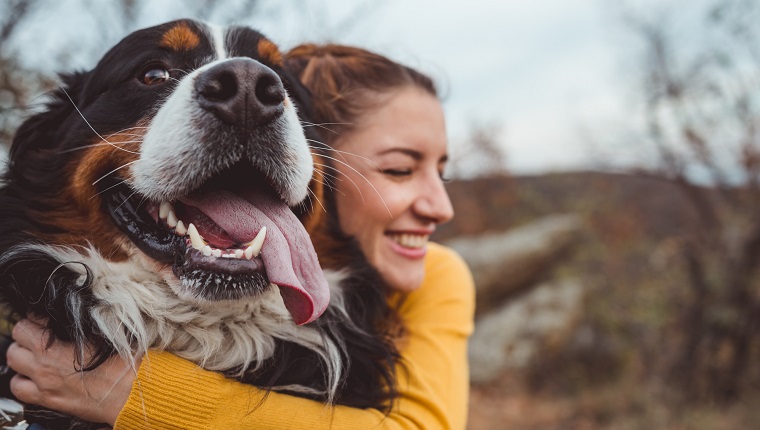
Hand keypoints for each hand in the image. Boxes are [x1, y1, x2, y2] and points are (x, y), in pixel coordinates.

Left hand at [6, 318, 138, 425]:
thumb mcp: (102, 332)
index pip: (29, 321)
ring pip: (13, 363)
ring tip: (37, 354)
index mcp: (53, 345)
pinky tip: (36, 376)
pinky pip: (19, 389)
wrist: (131, 391)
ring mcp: (43, 383)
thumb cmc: (122, 361)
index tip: (48, 319)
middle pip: (17, 339)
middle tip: (41, 334)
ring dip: (22, 356)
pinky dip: (23, 380)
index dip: (39, 317)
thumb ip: (79, 323)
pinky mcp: (48, 399)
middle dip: (27, 333)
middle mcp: (43, 364)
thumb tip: (69, 314)